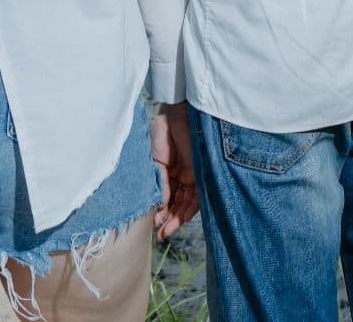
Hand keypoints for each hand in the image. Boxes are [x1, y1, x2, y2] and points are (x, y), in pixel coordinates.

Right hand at [150, 103, 198, 239]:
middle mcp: (180, 175)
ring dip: (177, 218)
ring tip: (167, 231)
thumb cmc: (161, 135)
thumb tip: (159, 208)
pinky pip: (198, 195)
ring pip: (186, 202)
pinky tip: (180, 219)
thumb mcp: (156, 163)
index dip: (159, 212)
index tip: (152, 225)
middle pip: (176, 203)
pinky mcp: (200, 173)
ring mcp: (190, 174)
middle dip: (168, 220)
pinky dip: (189, 208)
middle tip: (160, 234)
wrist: (174, 117)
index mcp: (167, 171)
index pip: (165, 197)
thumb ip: (160, 185)